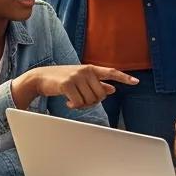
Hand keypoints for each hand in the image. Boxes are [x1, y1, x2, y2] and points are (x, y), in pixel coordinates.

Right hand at [22, 63, 138, 108]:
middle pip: (100, 95)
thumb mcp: (81, 79)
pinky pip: (78, 103)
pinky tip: (67, 101)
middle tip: (82, 100)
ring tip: (73, 100)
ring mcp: (76, 76)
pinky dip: (73, 106)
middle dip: (92, 102)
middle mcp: (86, 71)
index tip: (136, 82)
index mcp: (91, 69)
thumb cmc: (62, 79)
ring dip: (82, 105)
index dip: (124, 77)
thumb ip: (97, 83)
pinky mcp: (67, 84)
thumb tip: (112, 89)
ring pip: (90, 100)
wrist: (40, 77)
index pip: (111, 72)